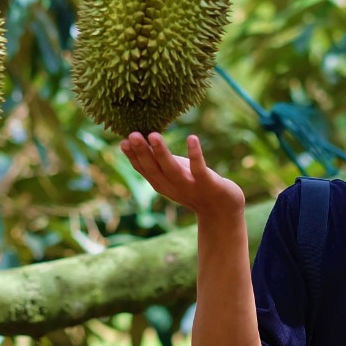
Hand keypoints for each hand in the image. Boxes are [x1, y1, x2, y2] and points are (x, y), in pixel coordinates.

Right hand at [119, 132, 244, 219]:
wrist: (222, 211)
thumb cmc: (196, 187)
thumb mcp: (174, 174)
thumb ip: (160, 162)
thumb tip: (143, 139)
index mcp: (162, 183)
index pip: (144, 169)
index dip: (132, 157)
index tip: (123, 141)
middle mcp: (172, 186)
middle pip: (154, 169)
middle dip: (142, 152)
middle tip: (133, 134)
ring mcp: (190, 186)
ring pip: (172, 169)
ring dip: (162, 153)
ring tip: (154, 135)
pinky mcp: (208, 183)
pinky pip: (199, 168)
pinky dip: (195, 154)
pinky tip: (192, 138)